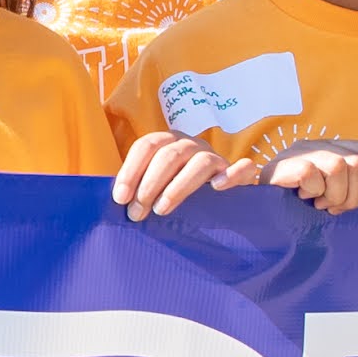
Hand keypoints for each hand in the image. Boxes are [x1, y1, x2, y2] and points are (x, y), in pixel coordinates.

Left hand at [112, 130, 253, 219]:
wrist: (218, 196)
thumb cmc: (175, 192)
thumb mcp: (155, 186)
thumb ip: (137, 188)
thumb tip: (115, 202)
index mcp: (168, 143)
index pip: (146, 146)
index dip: (130, 171)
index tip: (120, 198)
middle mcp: (191, 145)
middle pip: (169, 155)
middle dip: (149, 184)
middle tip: (137, 213)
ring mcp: (216, 157)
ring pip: (201, 162)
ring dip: (178, 186)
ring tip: (162, 209)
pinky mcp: (239, 172)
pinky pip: (242, 167)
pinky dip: (231, 175)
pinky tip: (216, 189)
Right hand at [265, 137, 357, 213]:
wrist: (265, 217)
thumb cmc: (308, 206)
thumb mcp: (347, 191)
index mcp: (332, 147)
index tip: (351, 198)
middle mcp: (317, 144)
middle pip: (357, 161)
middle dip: (353, 194)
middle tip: (334, 206)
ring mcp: (299, 152)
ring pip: (339, 167)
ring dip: (335, 195)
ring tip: (320, 204)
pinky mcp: (283, 166)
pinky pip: (312, 174)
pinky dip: (314, 191)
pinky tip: (304, 198)